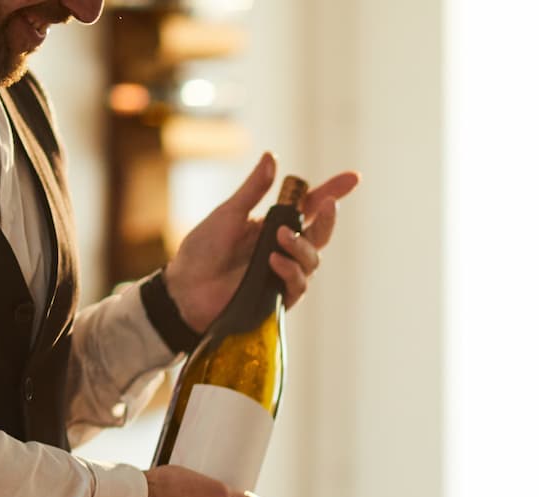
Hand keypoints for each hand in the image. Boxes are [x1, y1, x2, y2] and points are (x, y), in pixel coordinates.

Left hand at [164, 153, 359, 329]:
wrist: (185, 288)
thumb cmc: (203, 250)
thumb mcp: (228, 214)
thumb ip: (253, 190)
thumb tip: (272, 157)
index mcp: (274, 224)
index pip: (310, 206)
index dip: (333, 191)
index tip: (353, 178)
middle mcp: (283, 247)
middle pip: (320, 233)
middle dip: (328, 219)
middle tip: (327, 205)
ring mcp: (283, 272)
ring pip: (312, 258)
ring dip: (301, 246)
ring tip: (280, 238)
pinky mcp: (278, 296)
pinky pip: (298, 283)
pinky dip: (290, 270)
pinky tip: (274, 262)